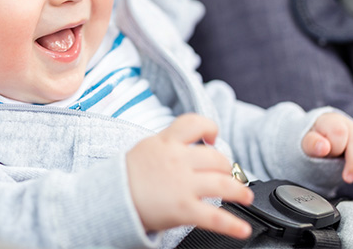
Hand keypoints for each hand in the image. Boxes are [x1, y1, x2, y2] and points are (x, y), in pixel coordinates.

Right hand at [126, 114, 253, 238]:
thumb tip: (188, 143)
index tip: (213, 138)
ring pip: (223, 183)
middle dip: (226, 167)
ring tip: (244, 195)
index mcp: (166, 142)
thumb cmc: (125, 176)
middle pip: (217, 158)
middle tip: (226, 176)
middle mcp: (177, 160)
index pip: (195, 123)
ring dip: (240, 190)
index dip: (210, 128)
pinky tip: (242, 229)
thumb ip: (168, 144)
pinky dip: (233, 225)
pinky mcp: (183, 209)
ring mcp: (182, 184)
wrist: (108, 199)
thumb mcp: (145, 148)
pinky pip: (215, 217)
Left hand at [301, 113, 352, 191]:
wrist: (321, 137)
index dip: (336, 147)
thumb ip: (312, 143)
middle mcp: (351, 127)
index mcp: (333, 122)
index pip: (339, 132)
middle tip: (348, 179)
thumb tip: (323, 147)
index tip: (328, 156)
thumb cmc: (315, 140)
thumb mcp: (307, 142)